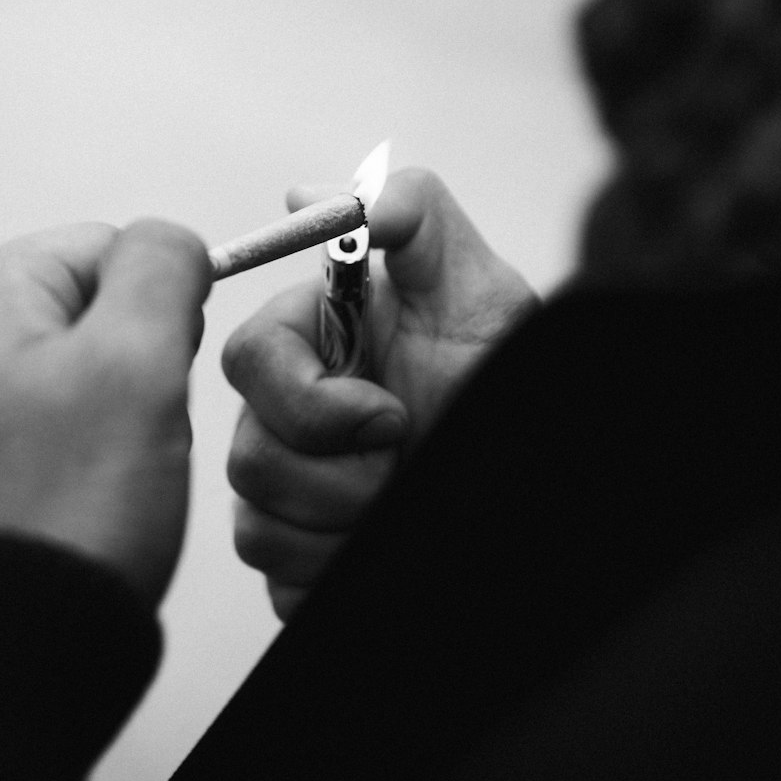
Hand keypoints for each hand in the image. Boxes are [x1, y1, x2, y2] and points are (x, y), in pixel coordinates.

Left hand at [0, 220, 210, 606]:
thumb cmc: (55, 522)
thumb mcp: (137, 363)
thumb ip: (162, 268)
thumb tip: (170, 241)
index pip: (109, 248)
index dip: (161, 310)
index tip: (160, 375)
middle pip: (84, 319)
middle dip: (129, 374)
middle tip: (127, 440)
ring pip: (61, 386)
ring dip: (99, 426)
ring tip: (95, 489)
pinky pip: (25, 446)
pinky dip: (58, 471)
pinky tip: (62, 514)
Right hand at [222, 168, 537, 618]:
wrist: (533, 469)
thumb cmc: (501, 373)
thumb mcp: (478, 287)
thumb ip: (411, 217)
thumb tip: (305, 195)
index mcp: (310, 343)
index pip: (247, 364)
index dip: (311, 401)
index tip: (392, 415)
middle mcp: (284, 415)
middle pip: (247, 457)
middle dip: (339, 478)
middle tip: (406, 464)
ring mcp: (286, 490)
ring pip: (258, 528)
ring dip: (346, 526)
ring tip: (403, 503)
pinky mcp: (298, 555)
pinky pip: (282, 585)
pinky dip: (337, 573)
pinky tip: (382, 545)